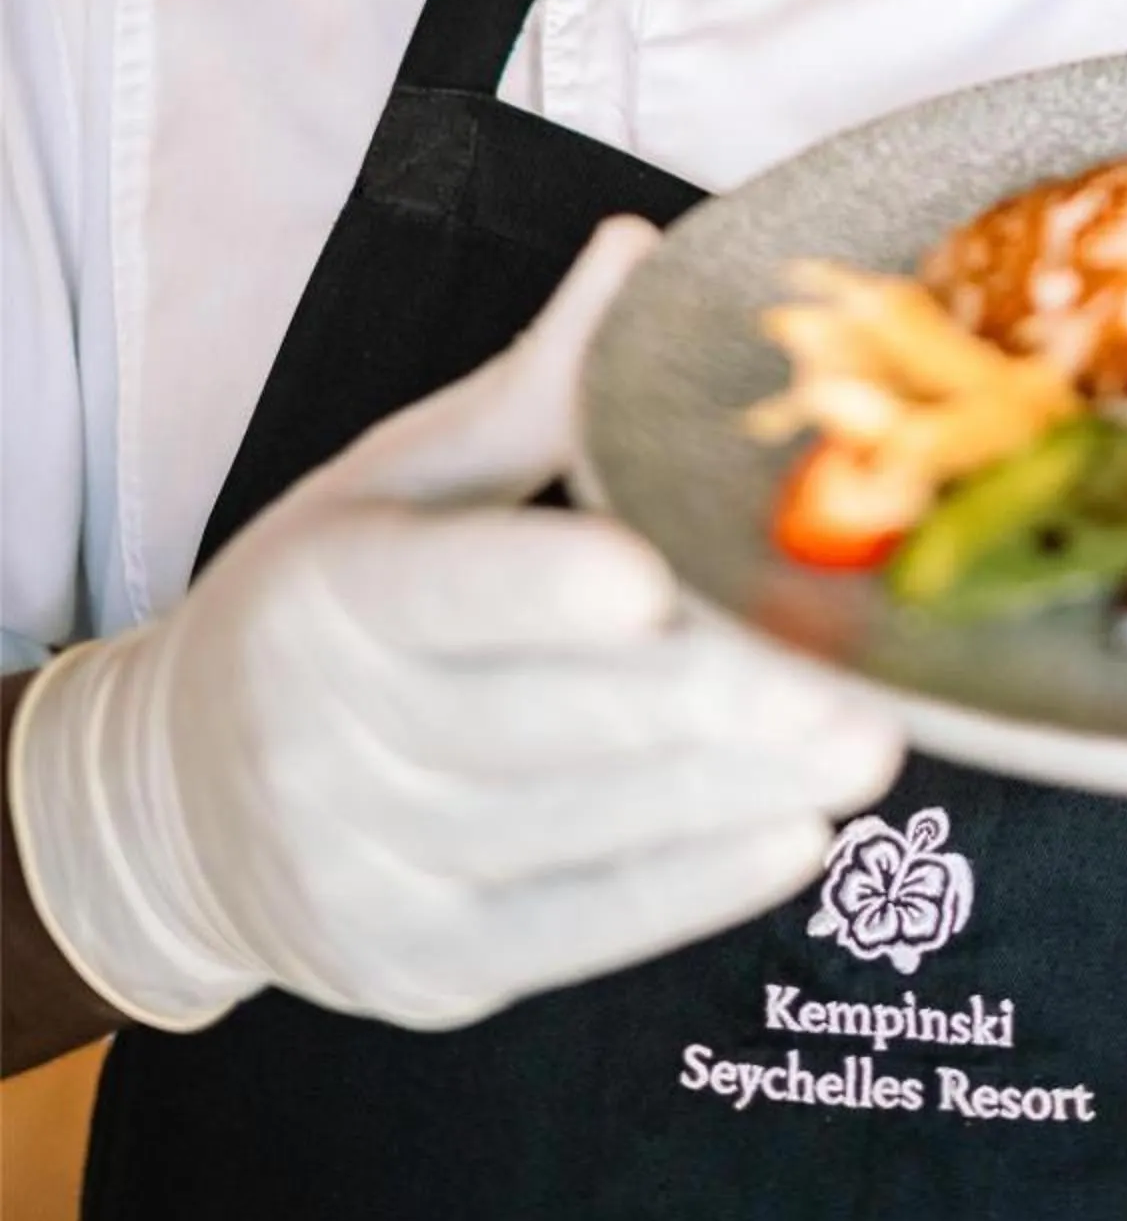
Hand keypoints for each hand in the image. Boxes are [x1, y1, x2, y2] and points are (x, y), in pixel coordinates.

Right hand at [8, 219, 903, 1031]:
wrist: (169, 804)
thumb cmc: (321, 605)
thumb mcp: (392, 481)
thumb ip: (531, 387)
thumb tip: (641, 250)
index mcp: (325, 597)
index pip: (440, 595)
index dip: (541, 592)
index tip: (654, 580)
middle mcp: (331, 742)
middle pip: (535, 726)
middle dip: (701, 706)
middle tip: (847, 686)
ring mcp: (371, 871)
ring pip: (571, 833)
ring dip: (729, 796)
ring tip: (864, 748)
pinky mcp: (422, 969)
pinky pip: (571, 934)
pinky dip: (688, 893)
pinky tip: (793, 838)